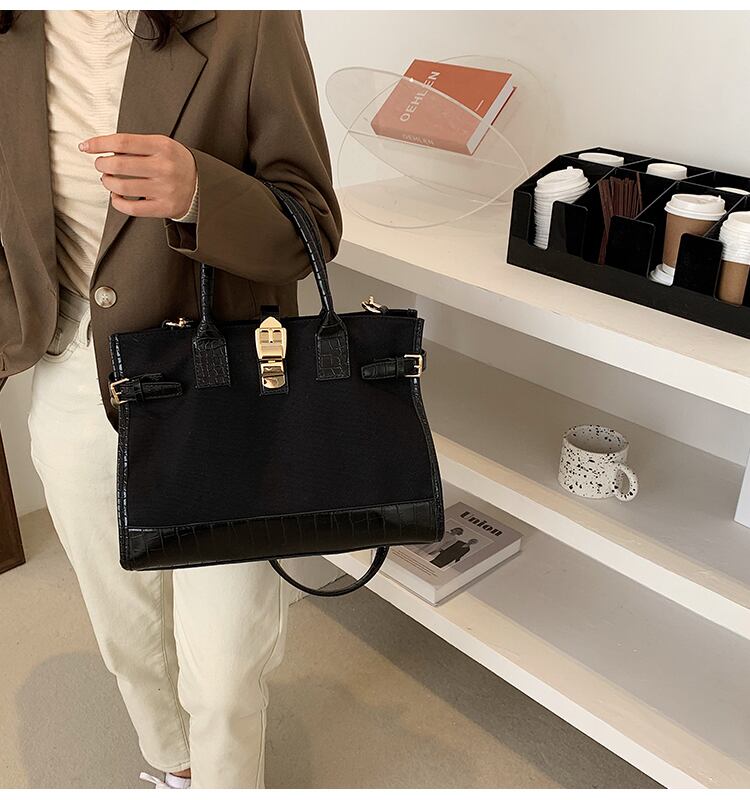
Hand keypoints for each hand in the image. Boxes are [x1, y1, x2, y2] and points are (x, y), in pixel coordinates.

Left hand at [80, 133, 196, 218]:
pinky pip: (132, 208)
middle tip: (101, 165)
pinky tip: (116, 196)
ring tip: (108, 180)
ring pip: (122, 187)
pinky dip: (117, 202)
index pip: (123, 142)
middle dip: (102, 164)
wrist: (202, 185)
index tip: (86, 146)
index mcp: (162, 147)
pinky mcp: (164, 207)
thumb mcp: (162, 145)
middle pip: (119, 165)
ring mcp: (164, 189)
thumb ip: (137, 145)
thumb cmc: (177, 163)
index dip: (99, 144)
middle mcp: (164, 167)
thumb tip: (104, 149)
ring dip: (107, 183)